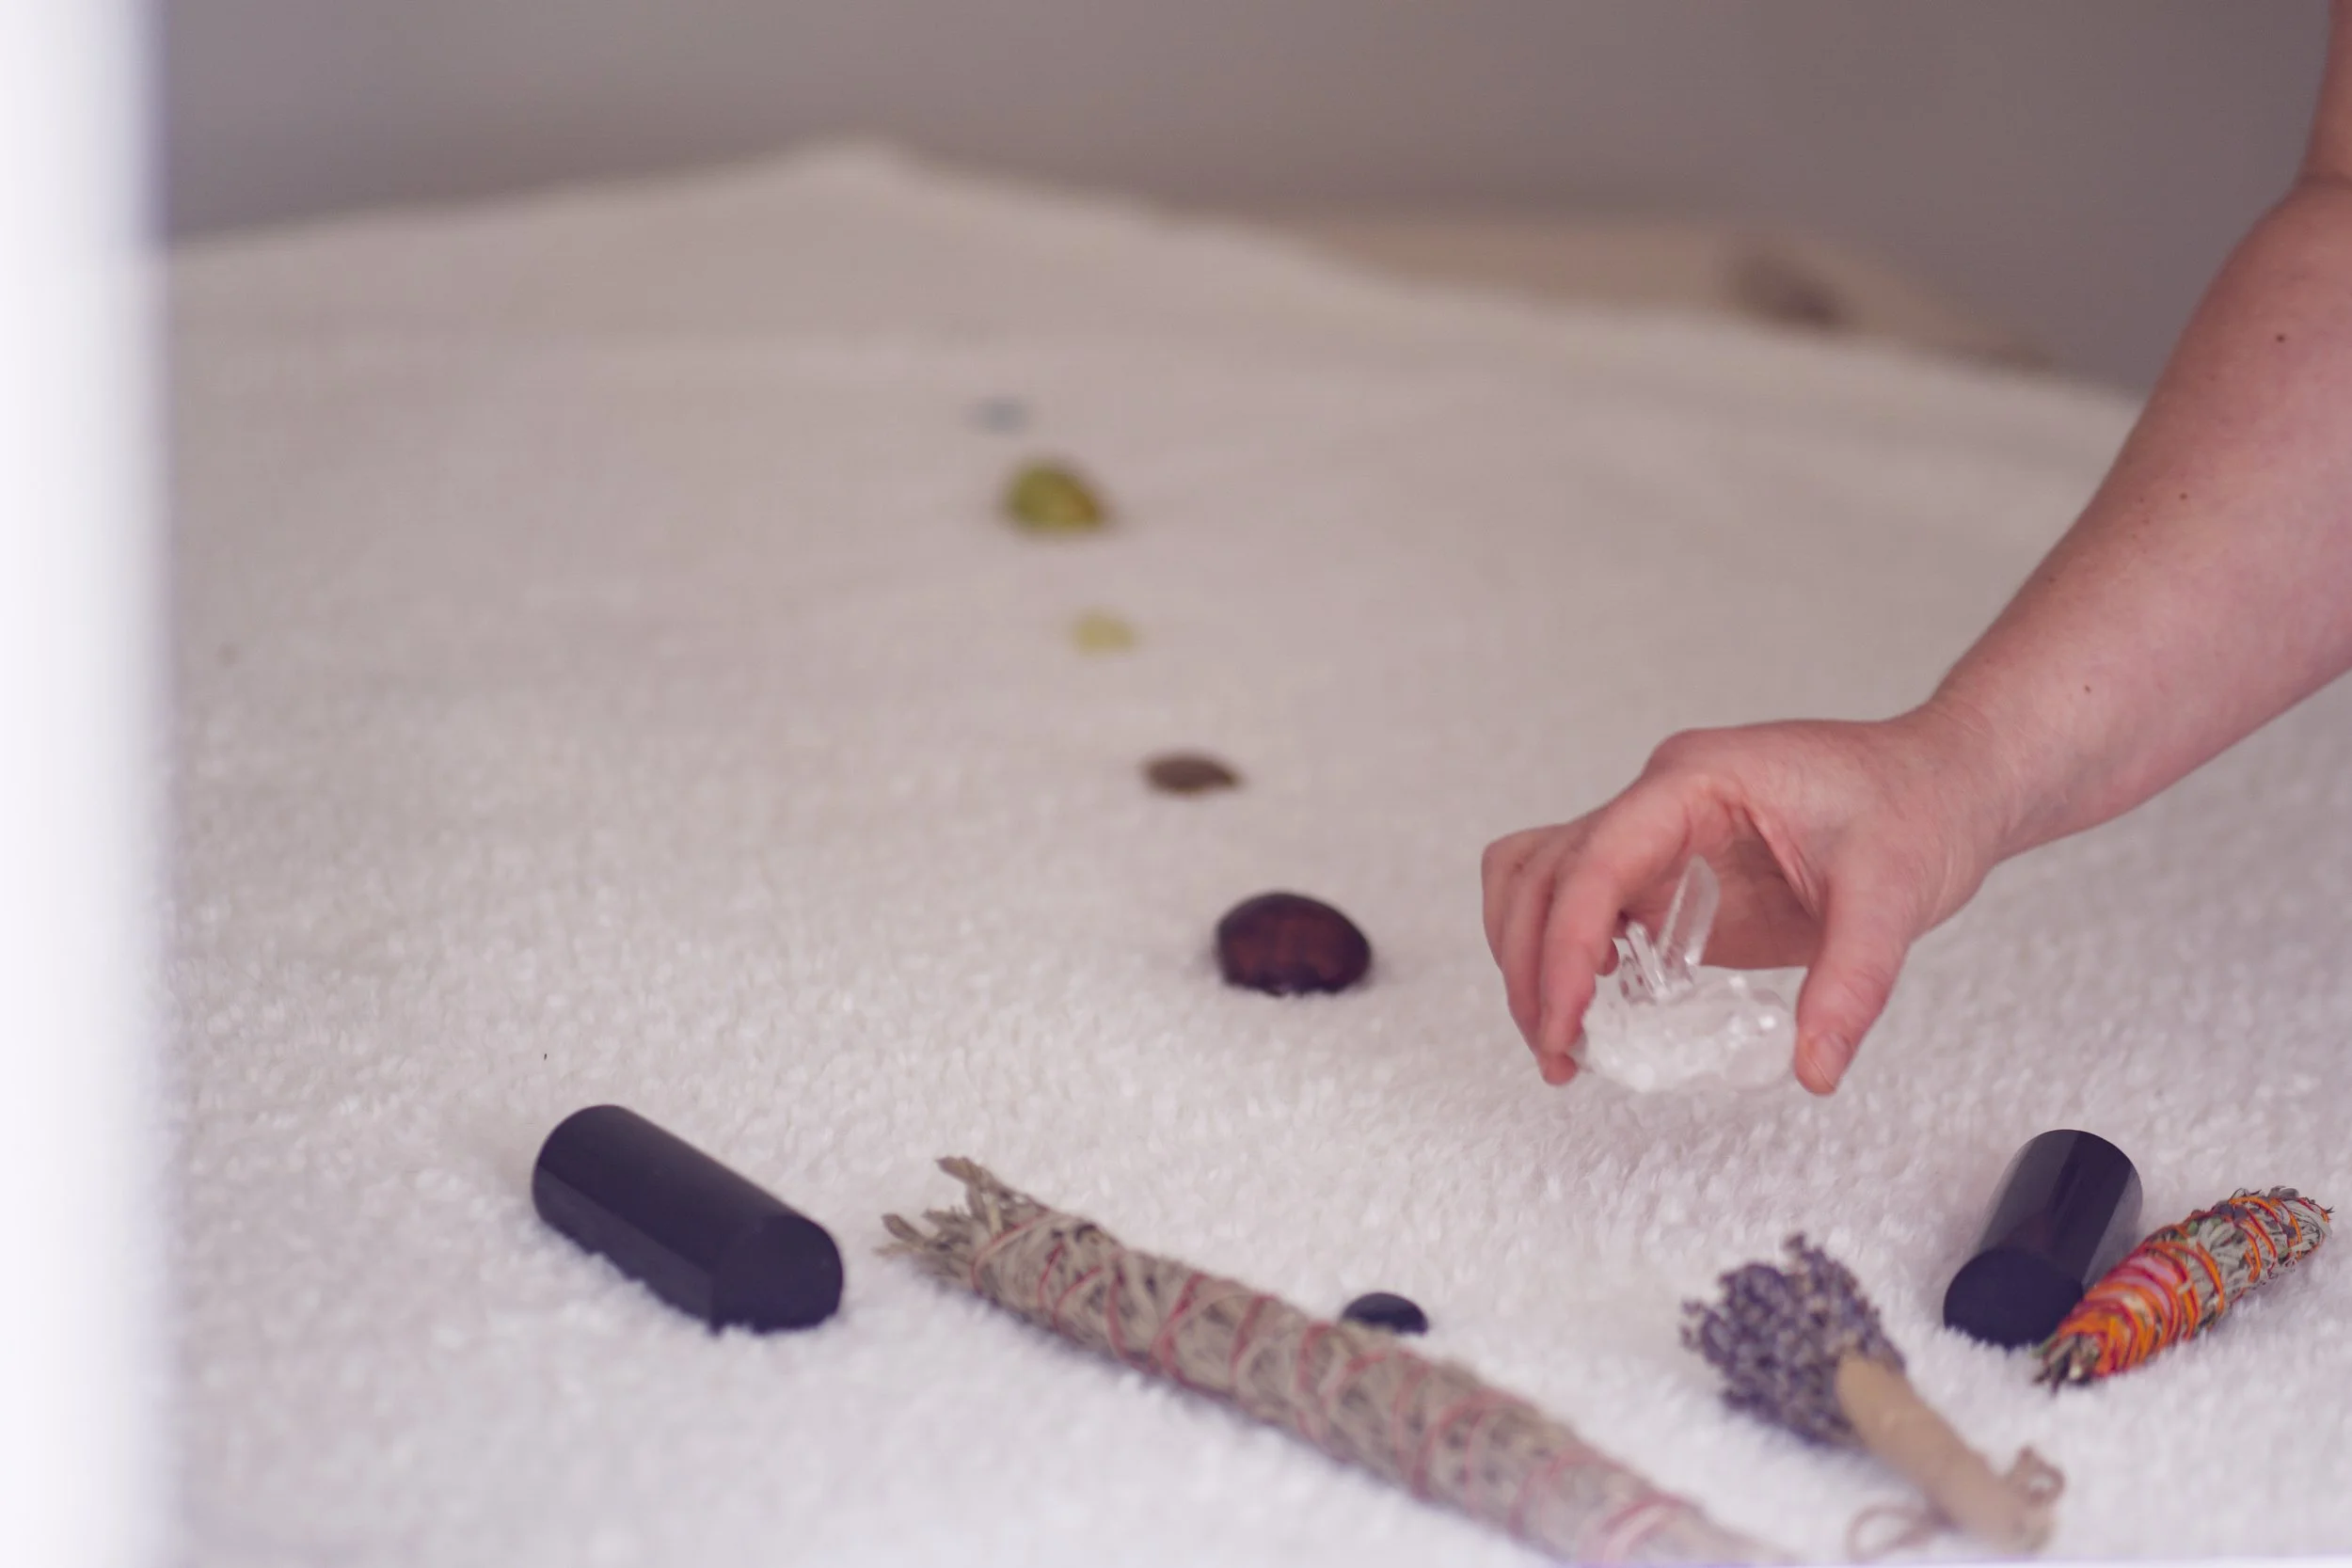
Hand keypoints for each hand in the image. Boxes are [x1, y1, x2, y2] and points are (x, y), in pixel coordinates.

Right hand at [1480, 707, 2010, 1093]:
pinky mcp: (1669, 869)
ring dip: (1527, 957)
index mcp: (1694, 781)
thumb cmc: (1918, 805)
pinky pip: (1582, 901)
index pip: (1595, 862)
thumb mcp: (1894, 897)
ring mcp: (1658, 832)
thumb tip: (1814, 1068)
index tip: (1566, 1022)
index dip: (1563, 946)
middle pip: (1542, 873)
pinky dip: (1560, 952)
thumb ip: (1851, 984)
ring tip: (1559, 1040)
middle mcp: (1660, 799)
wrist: (1946, 781)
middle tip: (1557, 1050)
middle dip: (1530, 965)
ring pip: (1540, 879)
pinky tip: (1590, 1009)